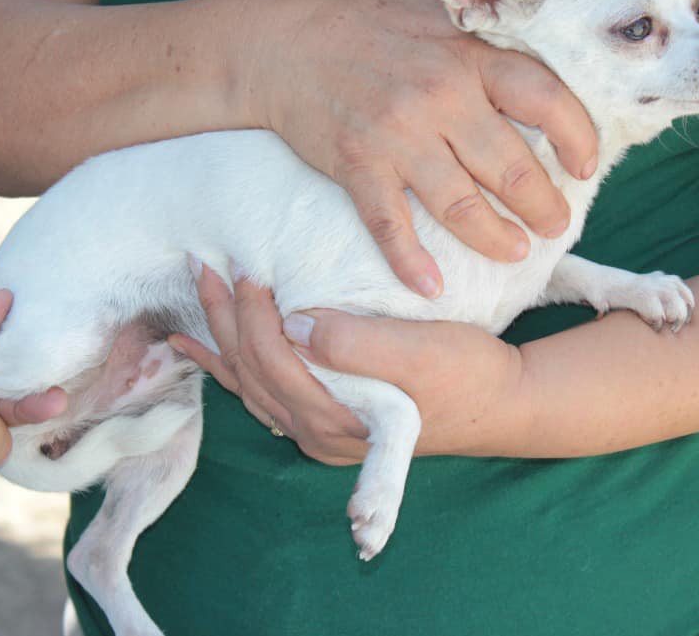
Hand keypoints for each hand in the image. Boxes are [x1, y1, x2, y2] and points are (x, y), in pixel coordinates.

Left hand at [171, 263, 528, 462]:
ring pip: (247, 382)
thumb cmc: (468, 373)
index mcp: (338, 418)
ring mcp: (316, 431)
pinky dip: (225, 364)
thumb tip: (298, 327)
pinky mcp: (321, 416)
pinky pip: (258, 392)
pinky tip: (197, 344)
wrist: (501, 402)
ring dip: (219, 334)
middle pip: (250, 372)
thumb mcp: (422, 351)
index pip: (273, 363)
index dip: (254, 315)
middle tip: (211, 264)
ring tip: (202, 288)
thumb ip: (359, 344)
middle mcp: (317, 433)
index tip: (250, 268)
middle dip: (225, 317)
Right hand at [252, 0, 596, 297]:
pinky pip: (389, 224)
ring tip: (514, 251)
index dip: (577, 137)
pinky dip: (410, 261)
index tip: (586, 165)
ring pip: (461, 203)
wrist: (280, 44)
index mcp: (467, 52)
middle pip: (511, 164)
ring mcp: (396, 133)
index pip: (545, 98)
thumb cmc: (362, 22)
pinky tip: (431, 286)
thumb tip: (544, 40)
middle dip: (543, 204)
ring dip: (494, 236)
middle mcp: (438, 94)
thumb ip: (484, 24)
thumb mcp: (433, 2)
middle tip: (555, 225)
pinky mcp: (356, 164)